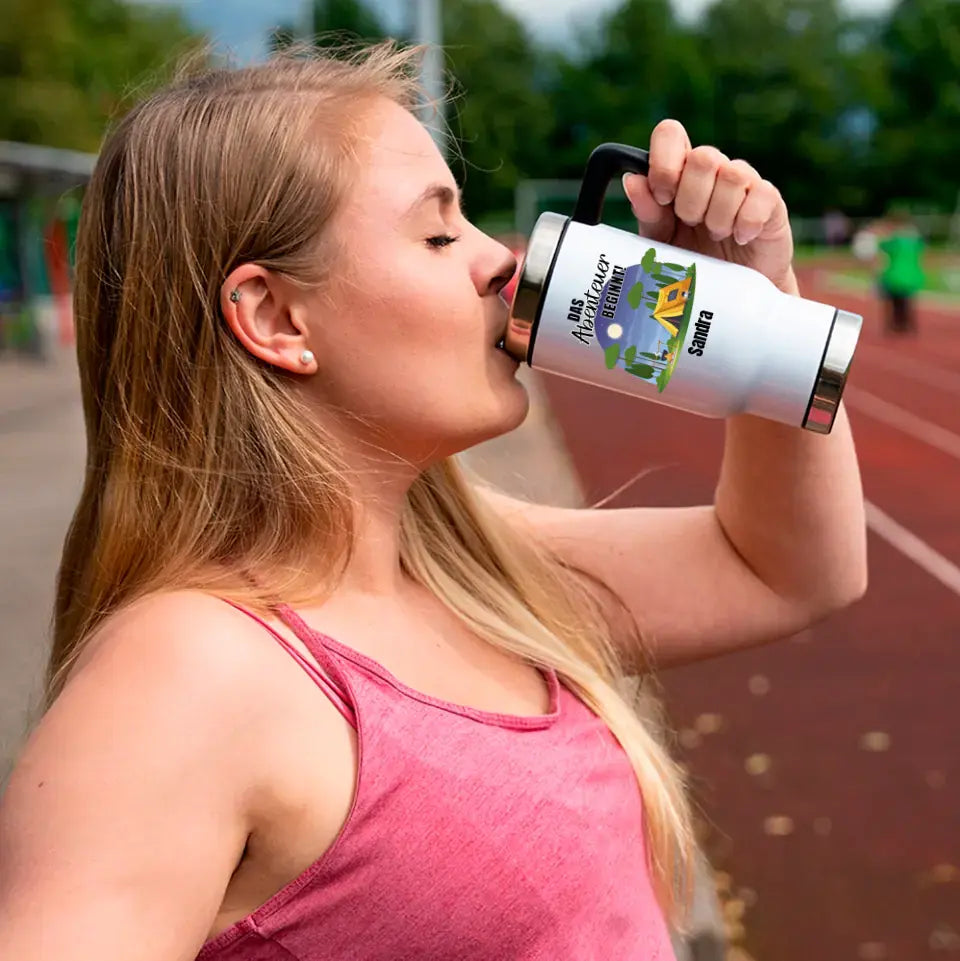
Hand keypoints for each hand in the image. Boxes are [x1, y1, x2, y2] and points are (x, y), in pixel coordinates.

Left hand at [622, 119, 796, 293]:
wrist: (732, 293)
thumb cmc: (693, 261)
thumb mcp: (662, 242)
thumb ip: (648, 213)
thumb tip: (632, 181)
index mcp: (681, 174)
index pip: (671, 134)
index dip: (664, 161)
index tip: (663, 196)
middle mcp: (713, 172)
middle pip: (704, 156)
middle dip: (691, 199)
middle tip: (692, 224)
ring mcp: (744, 184)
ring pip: (733, 174)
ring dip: (718, 214)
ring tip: (717, 235)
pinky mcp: (771, 202)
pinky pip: (761, 194)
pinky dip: (746, 221)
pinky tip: (741, 238)